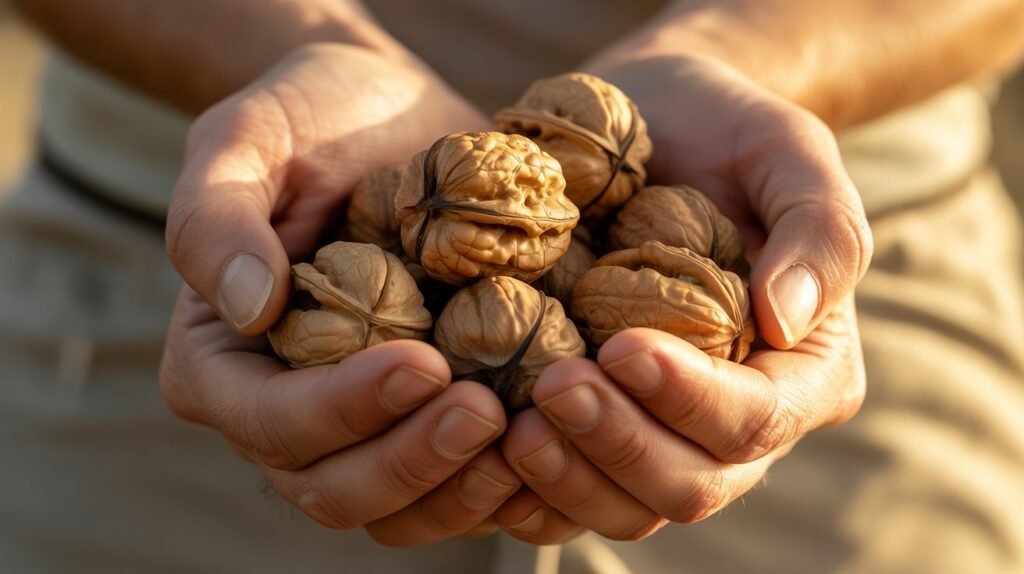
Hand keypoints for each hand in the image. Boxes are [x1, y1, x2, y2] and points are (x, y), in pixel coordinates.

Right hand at [160, 43, 519, 545]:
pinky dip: (507, 478)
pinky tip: (557, 436)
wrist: (389, 118)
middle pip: (336, 489)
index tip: (422, 362)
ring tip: (531, 430)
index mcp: (224, 366)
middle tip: (488, 409)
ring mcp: (363, 428)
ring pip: (403, 509)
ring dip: (466, 487)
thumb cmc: (310, 121)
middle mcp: (288, 415)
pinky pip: (460, 484)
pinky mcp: (427, 421)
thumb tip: (245, 307)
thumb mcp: (248, 139)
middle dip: (413, 461)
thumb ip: (217, 216)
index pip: (271, 423)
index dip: (343, 410)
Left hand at [495, 54, 872, 541]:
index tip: (622, 348)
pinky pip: (566, 497)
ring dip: (565, 477)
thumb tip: (786, 318)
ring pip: (626, 508)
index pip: (757, 419)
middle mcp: (736, 423)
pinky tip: (484, 443)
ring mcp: (663, 434)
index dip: (690, 399)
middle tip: (551, 385)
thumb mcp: (787, 151)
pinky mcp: (601, 432)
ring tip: (510, 423)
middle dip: (619, 444)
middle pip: (689, 485)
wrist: (652, 126)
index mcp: (801, 371)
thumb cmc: (725, 133)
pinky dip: (525, 487)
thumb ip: (818, 229)